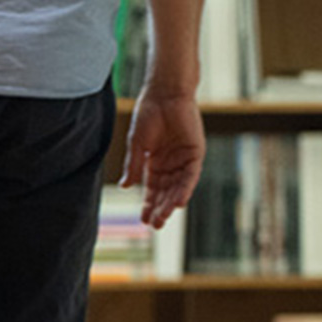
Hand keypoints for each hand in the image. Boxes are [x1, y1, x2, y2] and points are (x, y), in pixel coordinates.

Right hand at [119, 85, 203, 228]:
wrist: (165, 95)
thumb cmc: (148, 115)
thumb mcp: (137, 145)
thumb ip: (134, 166)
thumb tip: (126, 187)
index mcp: (155, 162)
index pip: (153, 189)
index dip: (148, 204)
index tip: (143, 220)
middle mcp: (171, 163)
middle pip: (166, 192)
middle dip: (160, 208)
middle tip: (154, 225)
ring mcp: (184, 159)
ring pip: (178, 187)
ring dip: (172, 203)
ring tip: (163, 219)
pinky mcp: (195, 153)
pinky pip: (191, 176)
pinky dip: (186, 189)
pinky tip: (179, 202)